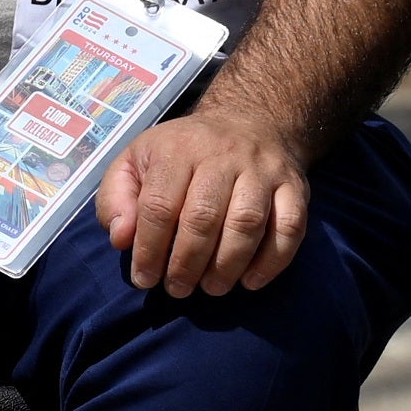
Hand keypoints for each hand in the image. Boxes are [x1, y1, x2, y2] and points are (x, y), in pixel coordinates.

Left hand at [93, 101, 311, 298]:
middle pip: (204, 217)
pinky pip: (290, 226)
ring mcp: (263, 170)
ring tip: (212, 288)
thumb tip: (121, 238)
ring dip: (227, 266)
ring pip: (247, 223)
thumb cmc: (181, 153)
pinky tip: (250, 281)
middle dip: (187, 264)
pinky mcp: (294, 185)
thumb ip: (116, 199)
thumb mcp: (134, 162)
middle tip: (178, 290)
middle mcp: (223, 155)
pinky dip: (272, 260)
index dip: (149, 249)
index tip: (144, 279)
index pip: (159, 206)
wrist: (250, 120)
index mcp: (177, 150)